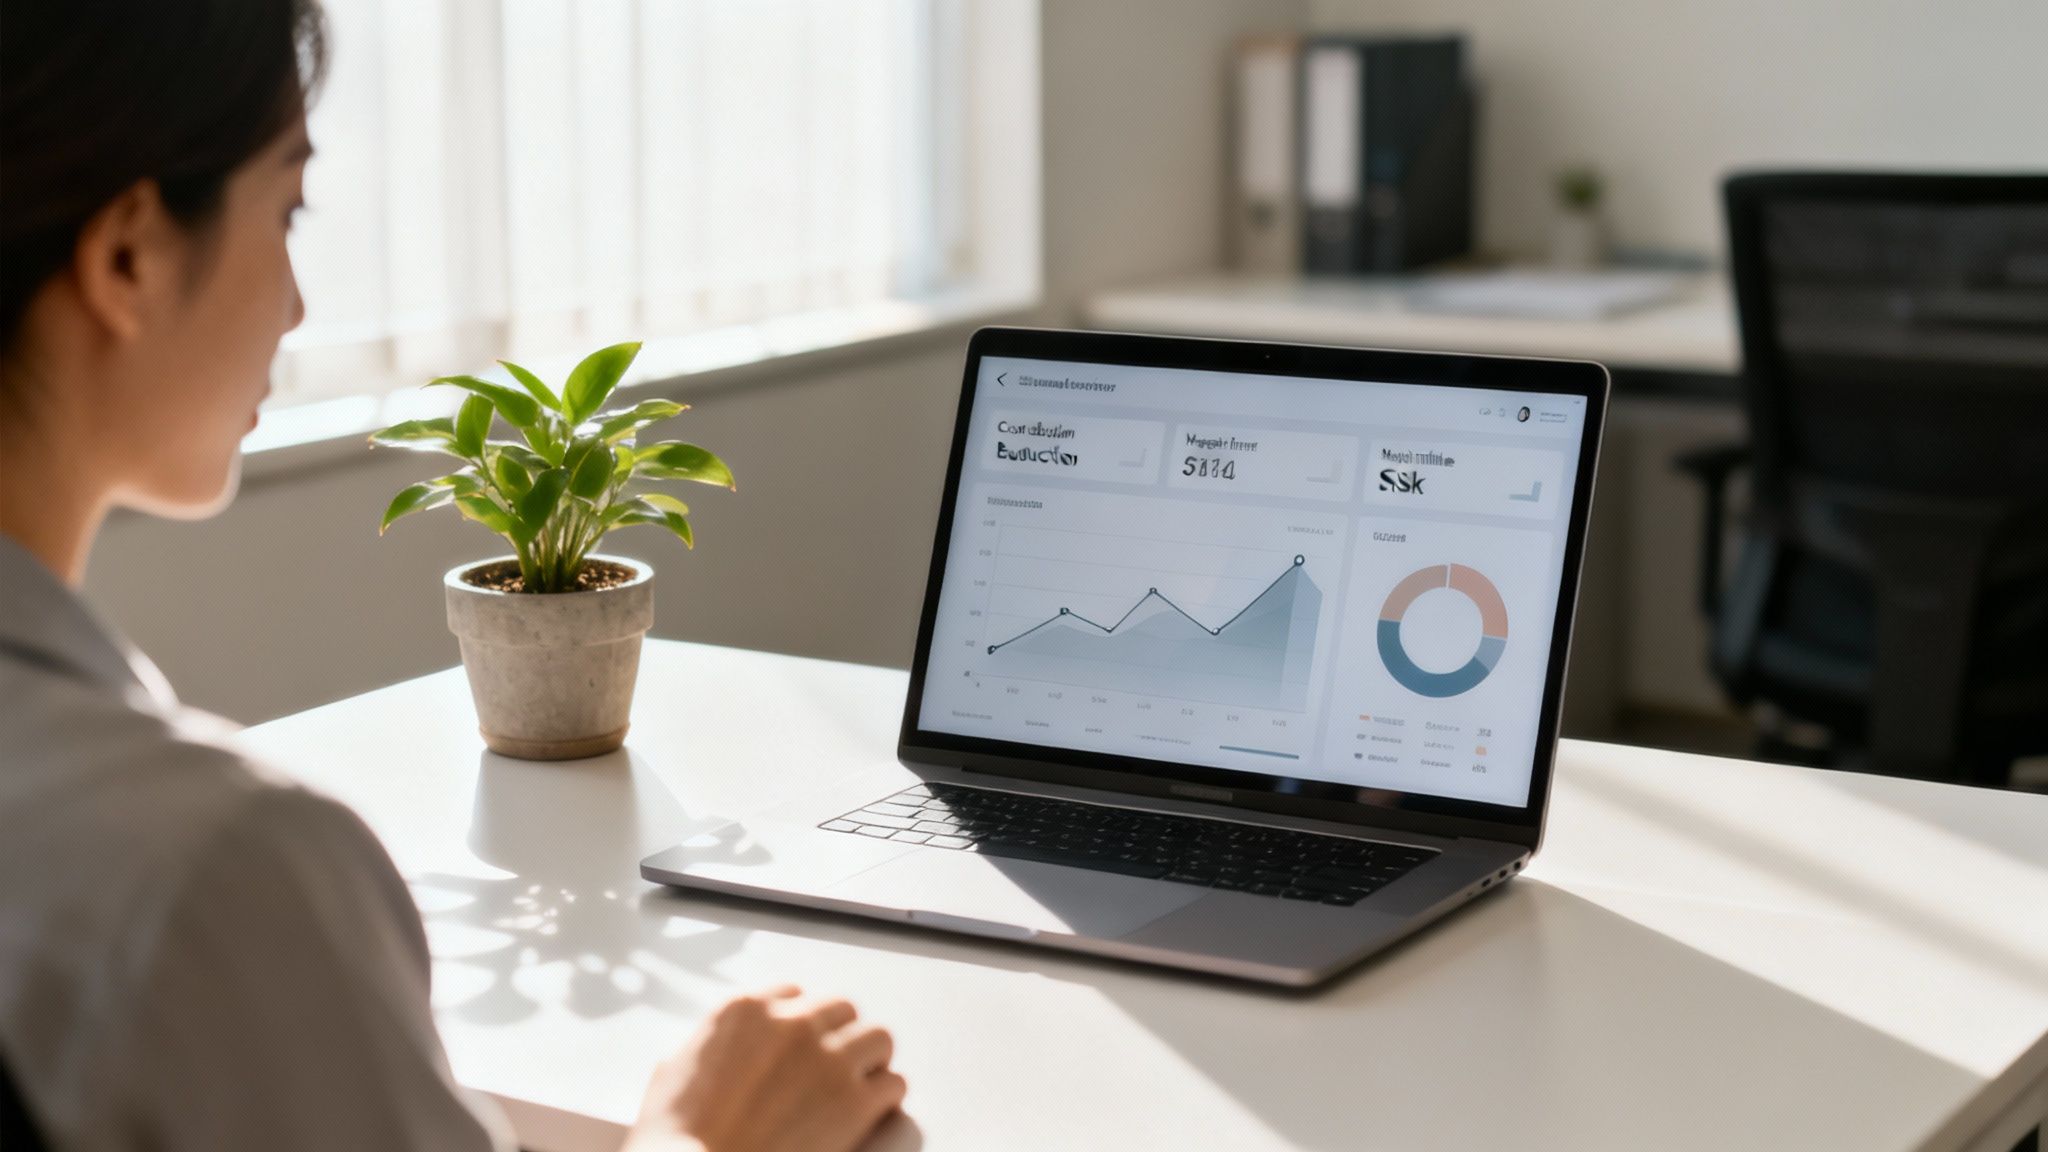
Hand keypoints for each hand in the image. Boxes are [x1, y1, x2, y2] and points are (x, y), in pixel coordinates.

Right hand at [623, 985, 906, 1151]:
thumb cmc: (673, 1135)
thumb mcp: (674, 1069)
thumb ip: (708, 1044)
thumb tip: (716, 1050)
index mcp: (745, 1010)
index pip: (793, 994)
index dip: (799, 1022)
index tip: (800, 1044)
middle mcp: (793, 1024)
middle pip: (843, 1009)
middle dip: (840, 1036)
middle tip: (835, 1065)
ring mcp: (828, 1059)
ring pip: (878, 1037)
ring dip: (870, 1060)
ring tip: (862, 1083)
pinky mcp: (854, 1101)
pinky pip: (892, 1084)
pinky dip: (884, 1097)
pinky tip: (872, 1113)